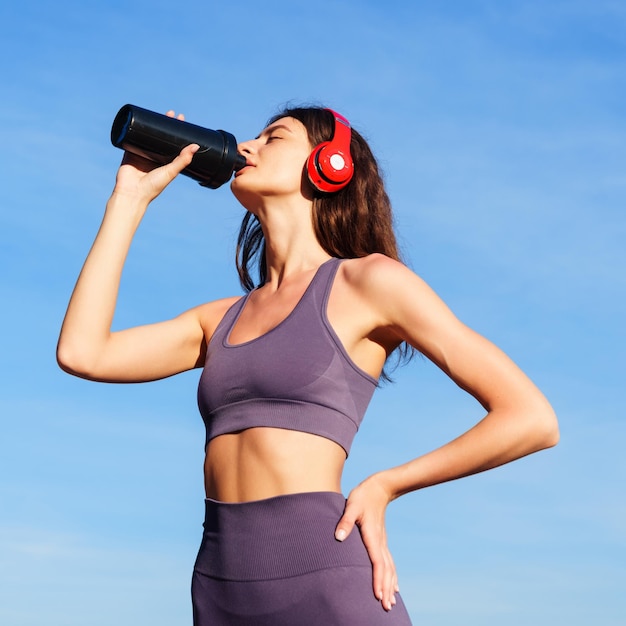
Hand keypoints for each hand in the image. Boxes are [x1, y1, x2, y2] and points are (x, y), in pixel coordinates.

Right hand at [112, 111, 198, 204]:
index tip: (182, 121)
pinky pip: (133, 137)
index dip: (178, 133)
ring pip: (149, 136)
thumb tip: (195, 146)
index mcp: (166, 163)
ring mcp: (142, 153)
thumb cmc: (153, 187)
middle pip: (162, 137)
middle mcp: (155, 158)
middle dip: (166, 125)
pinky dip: (136, 129)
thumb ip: (182, 160)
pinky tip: (140, 119)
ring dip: (153, 125)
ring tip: (160, 113)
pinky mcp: (130, 151)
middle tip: (172, 114)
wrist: (132, 193)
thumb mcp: (170, 172)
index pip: (174, 144)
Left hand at [335, 475, 398, 610]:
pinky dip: (392, 575)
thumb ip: (345, 521)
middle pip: (386, 570)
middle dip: (386, 589)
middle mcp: (380, 542)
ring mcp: (383, 542)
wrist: (379, 487)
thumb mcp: (351, 506)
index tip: (378, 595)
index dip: (378, 579)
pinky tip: (395, 585)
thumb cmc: (363, 496)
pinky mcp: (382, 540)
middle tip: (386, 608)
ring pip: (390, 568)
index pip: (377, 562)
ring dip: (390, 585)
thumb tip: (339, 537)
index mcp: (372, 536)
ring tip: (391, 602)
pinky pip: (389, 562)